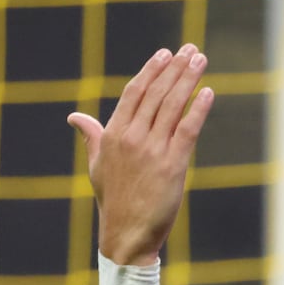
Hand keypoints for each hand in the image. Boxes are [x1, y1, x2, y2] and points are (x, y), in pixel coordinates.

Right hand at [67, 45, 213, 264]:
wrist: (126, 234)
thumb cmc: (113, 201)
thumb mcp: (97, 165)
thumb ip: (91, 137)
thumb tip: (75, 117)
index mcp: (113, 134)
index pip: (135, 92)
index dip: (151, 70)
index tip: (166, 54)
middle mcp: (132, 137)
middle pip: (156, 93)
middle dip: (175, 68)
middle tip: (191, 50)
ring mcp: (152, 150)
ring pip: (172, 106)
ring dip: (188, 80)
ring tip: (201, 60)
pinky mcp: (172, 166)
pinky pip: (188, 131)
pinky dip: (198, 110)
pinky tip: (208, 92)